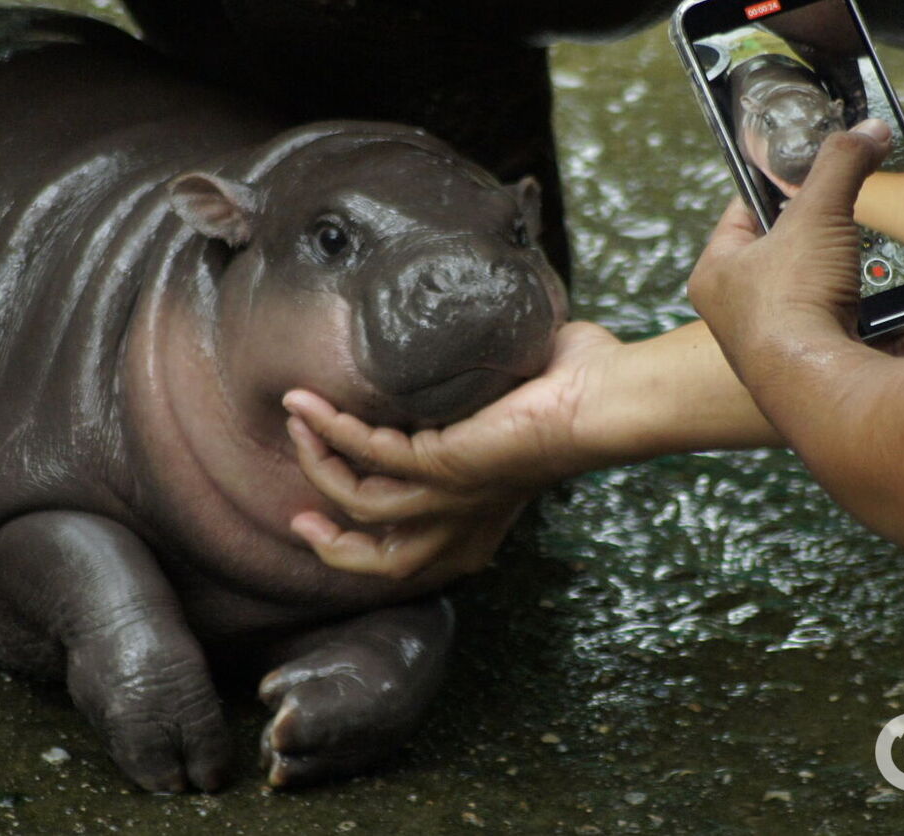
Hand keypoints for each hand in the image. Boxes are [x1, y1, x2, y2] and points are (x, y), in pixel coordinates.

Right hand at [283, 321, 623, 578]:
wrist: (606, 398)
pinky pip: (368, 454)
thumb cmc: (580, 390)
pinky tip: (309, 403)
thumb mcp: (517, 401)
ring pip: (362, 506)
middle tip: (299, 517)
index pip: (417, 553)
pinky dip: (331, 428)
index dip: (366, 549)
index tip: (328, 519)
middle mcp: (465, 516)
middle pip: (383, 563)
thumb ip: (483, 389)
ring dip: (318, 464)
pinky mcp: (444, 464)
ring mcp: (452, 495)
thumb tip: (468, 341)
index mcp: (483, 512)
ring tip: (297, 423)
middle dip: (333, 544)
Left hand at [687, 122, 891, 373]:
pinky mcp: (826, 364)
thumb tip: (867, 132)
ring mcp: (786, 342)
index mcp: (716, 273)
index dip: (778, 184)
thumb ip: (840, 165)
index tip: (809, 167)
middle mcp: (743, 312)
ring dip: (862, 268)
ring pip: (832, 287)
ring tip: (885, 247)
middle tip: (857, 211)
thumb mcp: (815, 214)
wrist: (816, 387)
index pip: (745, 210)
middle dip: (831, 231)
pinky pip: (862, 321)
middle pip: (794, 251)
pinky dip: (885, 305)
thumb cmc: (787, 306)